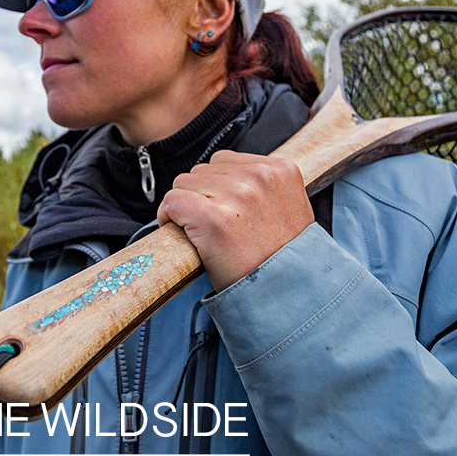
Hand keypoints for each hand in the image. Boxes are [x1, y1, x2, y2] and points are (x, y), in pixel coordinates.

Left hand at [157, 150, 313, 291]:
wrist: (287, 294)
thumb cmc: (283, 257)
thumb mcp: (288, 207)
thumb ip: (263, 186)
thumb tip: (225, 176)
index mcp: (280, 169)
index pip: (225, 161)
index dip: (216, 187)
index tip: (222, 211)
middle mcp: (260, 176)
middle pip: (203, 170)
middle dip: (202, 196)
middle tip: (214, 227)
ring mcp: (237, 196)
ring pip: (184, 183)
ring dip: (186, 206)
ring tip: (205, 233)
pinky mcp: (214, 219)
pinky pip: (172, 202)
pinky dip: (168, 217)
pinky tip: (182, 234)